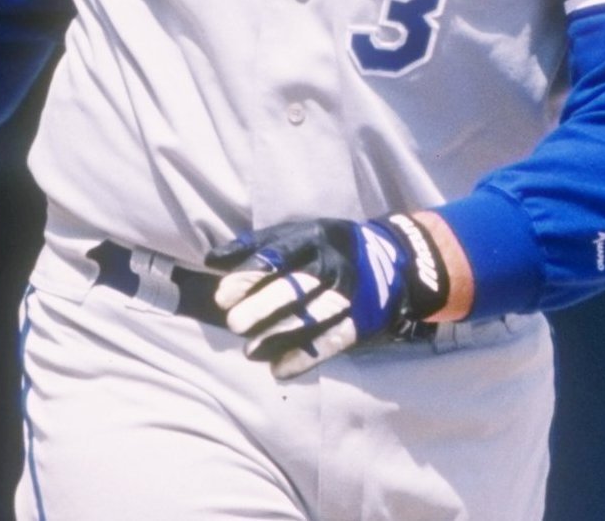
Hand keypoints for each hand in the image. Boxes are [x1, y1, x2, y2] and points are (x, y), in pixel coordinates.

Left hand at [205, 214, 449, 379]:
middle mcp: (333, 264)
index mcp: (314, 237)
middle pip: (296, 287)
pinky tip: (279, 370)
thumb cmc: (326, 247)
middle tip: (235, 325)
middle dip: (264, 307)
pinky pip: (332, 342)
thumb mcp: (297, 234)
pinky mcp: (361, 321)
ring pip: (313, 318)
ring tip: (250, 352)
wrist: (393, 262)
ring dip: (279, 336)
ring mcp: (350, 294)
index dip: (250, 274)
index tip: (223, 295)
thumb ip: (254, 246)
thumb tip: (211, 259)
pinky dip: (305, 358)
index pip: (279, 254)